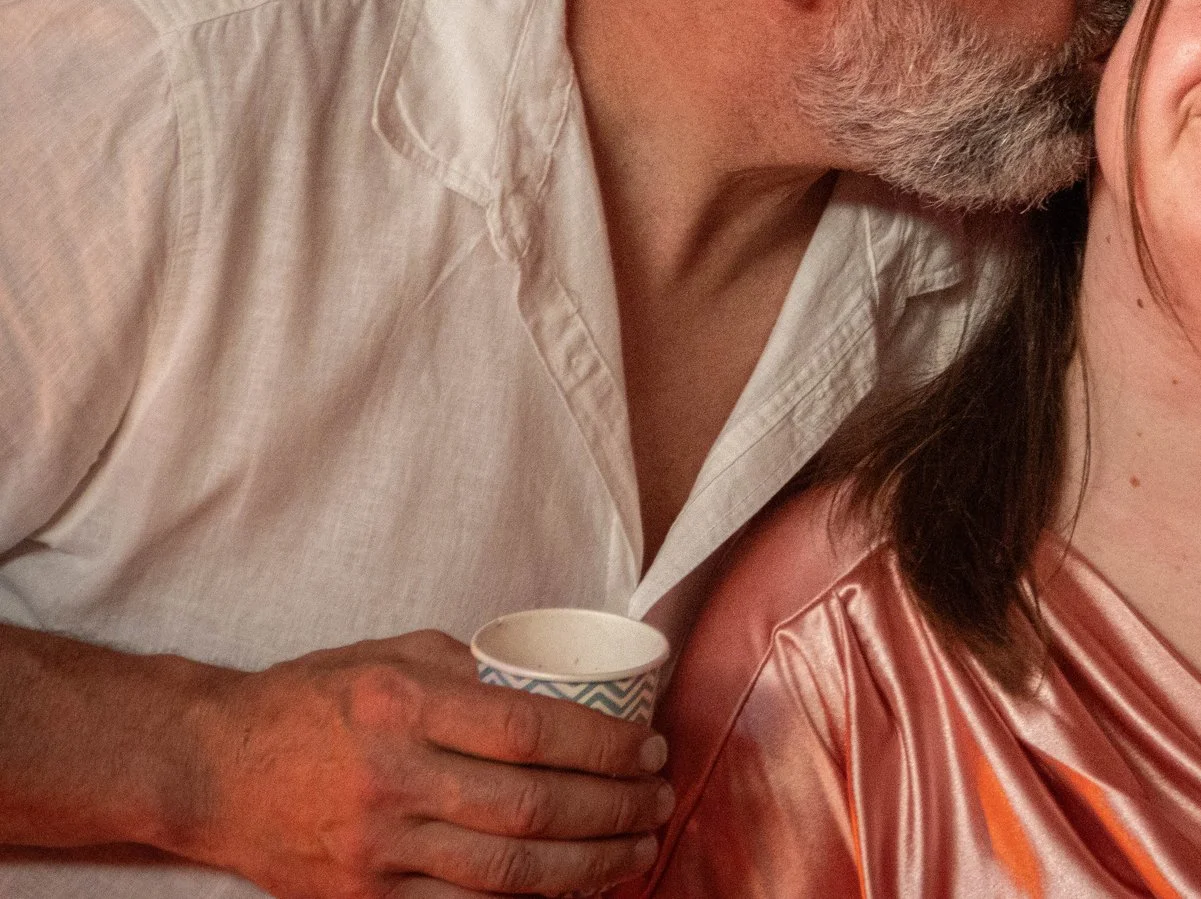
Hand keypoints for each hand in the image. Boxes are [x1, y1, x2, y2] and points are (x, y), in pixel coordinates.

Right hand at [174, 630, 671, 896]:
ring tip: (635, 849)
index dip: (604, 746)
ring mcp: (375, 848)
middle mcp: (391, 778)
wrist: (209, 768)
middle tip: (659, 801)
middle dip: (614, 809)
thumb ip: (477, 669)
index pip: (530, 729)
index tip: (648, 748)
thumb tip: (566, 686)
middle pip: (532, 805)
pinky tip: (571, 890)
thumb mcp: (395, 655)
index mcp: (404, 703)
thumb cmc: (313, 700)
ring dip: (590, 865)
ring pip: (508, 870)